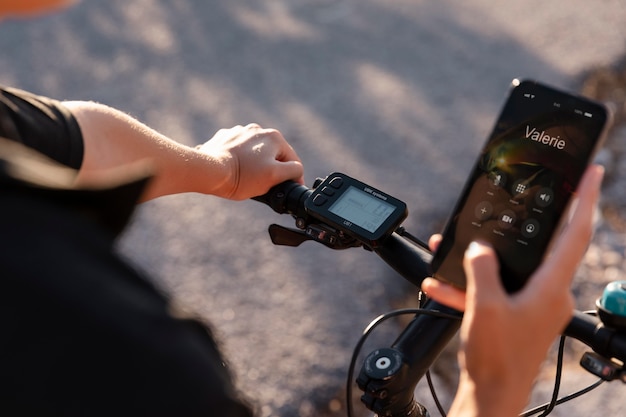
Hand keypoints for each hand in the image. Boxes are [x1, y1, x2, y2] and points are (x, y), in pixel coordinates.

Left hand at [196, 124, 303, 199]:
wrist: (209, 170)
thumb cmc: (242, 176)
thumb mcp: (275, 177)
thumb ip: (293, 171)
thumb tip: (297, 170)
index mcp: (274, 137)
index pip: (292, 161)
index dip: (293, 178)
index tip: (287, 190)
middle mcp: (258, 129)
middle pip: (273, 155)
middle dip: (270, 169)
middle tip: (262, 185)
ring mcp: (239, 132)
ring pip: (255, 152)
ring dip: (254, 163)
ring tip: (245, 178)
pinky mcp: (224, 137)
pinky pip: (237, 150)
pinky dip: (238, 159)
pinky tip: (233, 170)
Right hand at [422, 164, 603, 416]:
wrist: (491, 395)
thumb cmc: (495, 357)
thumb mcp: (483, 306)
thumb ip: (481, 268)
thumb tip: (479, 249)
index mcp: (551, 288)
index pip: (575, 232)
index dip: (585, 198)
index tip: (594, 172)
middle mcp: (548, 294)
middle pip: (543, 245)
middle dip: (527, 221)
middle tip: (526, 194)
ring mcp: (533, 306)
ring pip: (512, 267)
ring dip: (484, 257)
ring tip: (455, 245)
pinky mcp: (516, 316)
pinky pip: (496, 289)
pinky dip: (472, 284)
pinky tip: (443, 283)